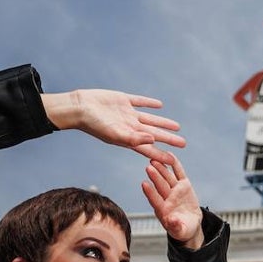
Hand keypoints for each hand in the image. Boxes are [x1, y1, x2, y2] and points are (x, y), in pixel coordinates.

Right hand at [42, 89, 184, 163]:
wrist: (79, 107)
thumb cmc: (94, 124)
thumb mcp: (115, 134)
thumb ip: (133, 138)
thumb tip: (153, 139)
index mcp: (128, 138)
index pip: (149, 148)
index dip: (161, 154)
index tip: (175, 160)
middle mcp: (129, 127)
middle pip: (154, 134)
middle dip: (168, 139)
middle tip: (183, 143)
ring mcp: (126, 114)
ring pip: (150, 119)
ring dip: (163, 122)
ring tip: (177, 126)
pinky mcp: (123, 101)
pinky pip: (139, 102)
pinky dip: (149, 103)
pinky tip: (159, 105)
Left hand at [141, 158, 202, 247]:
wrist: (190, 223)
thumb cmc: (183, 230)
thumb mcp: (180, 231)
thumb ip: (176, 226)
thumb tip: (171, 221)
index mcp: (163, 210)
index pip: (155, 199)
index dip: (150, 192)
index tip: (144, 184)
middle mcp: (167, 198)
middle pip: (160, 185)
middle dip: (155, 176)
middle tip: (149, 167)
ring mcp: (174, 190)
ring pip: (167, 177)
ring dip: (161, 168)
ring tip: (155, 159)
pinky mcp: (183, 185)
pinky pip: (179, 173)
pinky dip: (175, 164)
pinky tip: (169, 155)